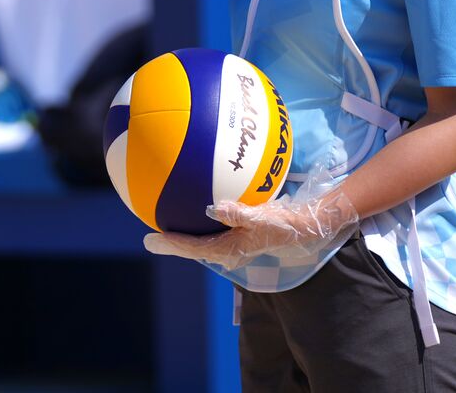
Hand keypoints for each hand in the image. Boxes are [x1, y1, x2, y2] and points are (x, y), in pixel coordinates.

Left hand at [142, 166, 359, 269]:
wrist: (306, 225)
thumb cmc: (285, 222)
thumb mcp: (265, 217)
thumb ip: (239, 213)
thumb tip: (213, 208)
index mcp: (230, 249)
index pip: (194, 248)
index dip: (171, 244)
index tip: (150, 239)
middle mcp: (228, 248)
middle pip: (193, 247)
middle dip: (173, 242)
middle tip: (150, 237)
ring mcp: (234, 241)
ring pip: (203, 239)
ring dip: (185, 234)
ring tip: (167, 223)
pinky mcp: (241, 232)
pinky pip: (215, 228)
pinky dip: (202, 221)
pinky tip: (199, 206)